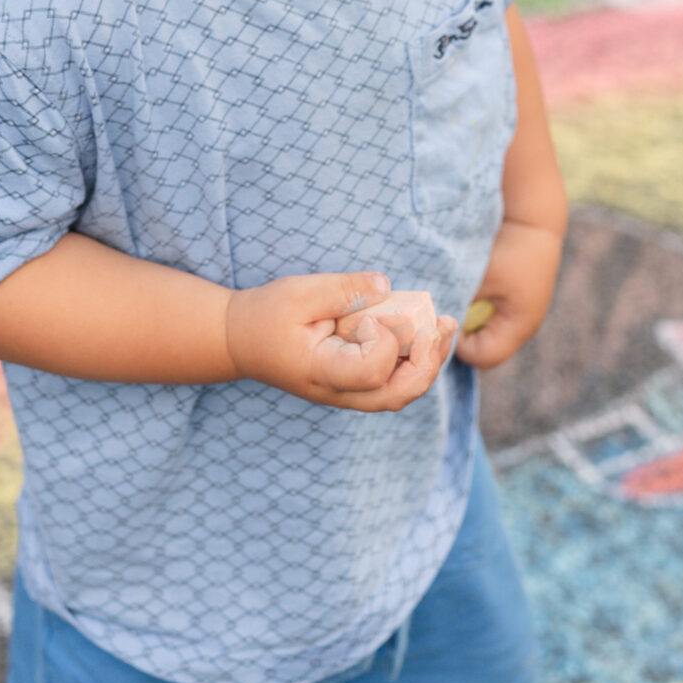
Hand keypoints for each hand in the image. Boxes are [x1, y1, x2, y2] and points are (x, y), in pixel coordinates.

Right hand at [226, 272, 456, 409]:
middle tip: (441, 324)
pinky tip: (425, 331)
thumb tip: (386, 287)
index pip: (373, 371)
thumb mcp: (298, 292)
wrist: (240, 341)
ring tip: (442, 325)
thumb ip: (343, 290)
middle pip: (397, 395)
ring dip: (428, 362)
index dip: (386, 342)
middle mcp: (338, 392)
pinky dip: (415, 361)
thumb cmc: (266, 315)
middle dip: (429, 361)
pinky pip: (392, 382)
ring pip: (400, 393)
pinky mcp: (353, 385)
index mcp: (321, 372)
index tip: (372, 316)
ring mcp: (346, 394)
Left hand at [454, 220, 562, 369]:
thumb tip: (429, 321)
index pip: (482, 357)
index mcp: (519, 324)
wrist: (533, 216)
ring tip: (455, 304)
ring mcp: (525, 313)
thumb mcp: (477, 276)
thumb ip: (456, 302)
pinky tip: (468, 294)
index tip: (444, 320)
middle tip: (444, 317)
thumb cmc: (506, 246)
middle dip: (464, 338)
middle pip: (487, 351)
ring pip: (491, 335)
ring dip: (472, 325)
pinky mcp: (520, 301)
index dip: (459, 345)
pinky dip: (480, 312)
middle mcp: (525, 325)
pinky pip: (495, 319)